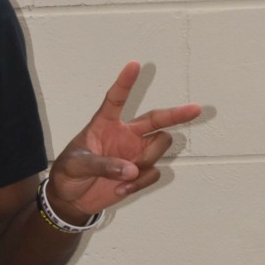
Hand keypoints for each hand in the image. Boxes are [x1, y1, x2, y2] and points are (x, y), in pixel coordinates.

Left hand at [47, 61, 200, 224]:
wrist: (71, 199)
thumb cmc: (69, 173)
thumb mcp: (77, 166)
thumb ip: (103, 165)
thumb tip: (132, 169)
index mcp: (105, 124)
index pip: (116, 99)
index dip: (125, 83)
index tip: (134, 65)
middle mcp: (126, 135)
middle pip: (157, 119)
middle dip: (177, 114)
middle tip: (195, 109)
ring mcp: (135, 154)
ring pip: (160, 147)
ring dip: (146, 161)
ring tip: (122, 178)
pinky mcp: (140, 173)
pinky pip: (153, 173)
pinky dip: (139, 183)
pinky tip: (121, 190)